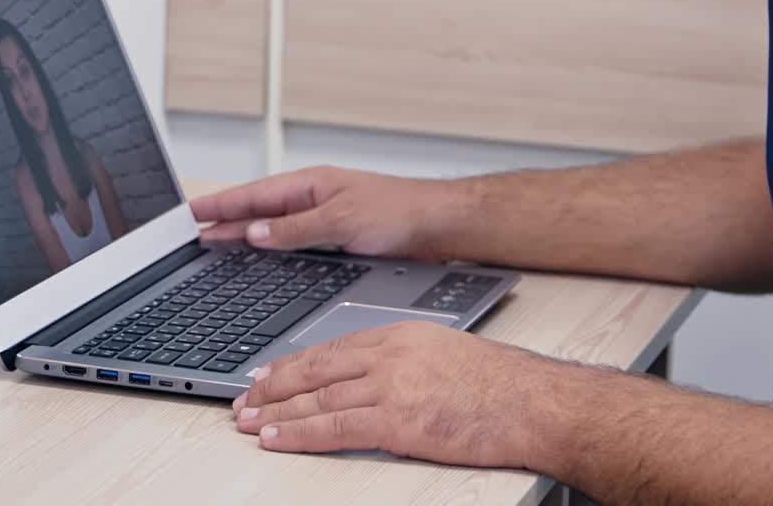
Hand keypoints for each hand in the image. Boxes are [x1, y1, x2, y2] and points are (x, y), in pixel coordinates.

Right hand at [190, 166, 457, 260]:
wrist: (436, 226)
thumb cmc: (399, 212)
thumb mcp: (342, 220)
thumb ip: (297, 228)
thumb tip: (255, 234)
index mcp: (311, 185)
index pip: (254, 195)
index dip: (220, 205)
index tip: (190, 212)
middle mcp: (314, 200)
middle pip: (258, 212)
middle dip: (224, 220)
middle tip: (189, 232)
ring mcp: (323, 219)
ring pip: (273, 228)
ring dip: (244, 236)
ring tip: (213, 245)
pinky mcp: (335, 240)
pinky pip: (291, 243)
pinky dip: (270, 249)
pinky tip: (260, 259)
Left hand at [232, 321, 560, 467]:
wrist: (528, 401)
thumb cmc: (498, 384)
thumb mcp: (445, 353)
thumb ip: (406, 361)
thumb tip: (376, 380)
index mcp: (402, 335)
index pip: (335, 347)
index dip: (296, 362)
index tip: (269, 372)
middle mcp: (390, 355)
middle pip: (317, 369)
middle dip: (275, 385)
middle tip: (244, 398)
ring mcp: (391, 386)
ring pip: (318, 399)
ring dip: (276, 412)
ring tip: (247, 421)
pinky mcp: (396, 421)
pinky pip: (334, 429)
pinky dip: (299, 434)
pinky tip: (276, 438)